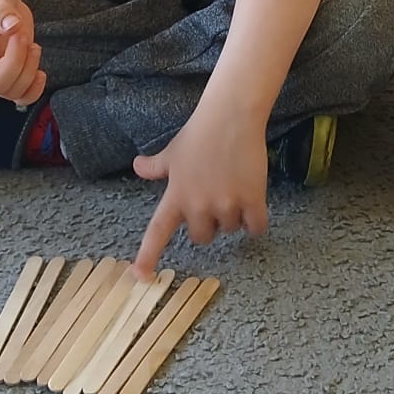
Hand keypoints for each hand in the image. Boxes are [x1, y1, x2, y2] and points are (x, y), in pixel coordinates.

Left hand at [131, 108, 270, 275]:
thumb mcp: (172, 152)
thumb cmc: (199, 133)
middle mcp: (198, 205)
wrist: (231, 117)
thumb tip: (138, 165)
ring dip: (233, 217)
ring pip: (230, 230)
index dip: (148, 257)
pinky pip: (255, 227)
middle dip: (209, 223)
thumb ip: (155, 166)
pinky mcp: (252, 200)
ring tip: (234, 188)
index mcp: (176, 195)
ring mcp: (226, 204)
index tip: (141, 277)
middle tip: (215, 197)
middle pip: (202, 237)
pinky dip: (255, 222)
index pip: (157, 232)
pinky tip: (254, 206)